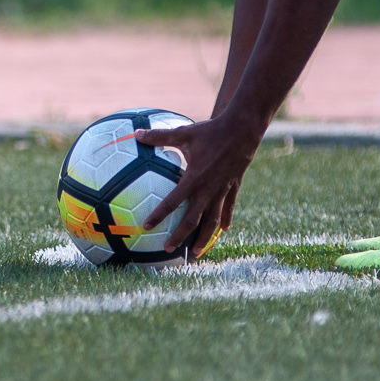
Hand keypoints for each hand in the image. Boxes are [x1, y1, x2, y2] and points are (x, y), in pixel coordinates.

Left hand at [139, 115, 264, 258]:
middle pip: (192, 219)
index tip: (146, 226)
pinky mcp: (234, 187)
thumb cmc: (211, 131)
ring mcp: (222, 190)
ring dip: (204, 237)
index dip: (158, 215)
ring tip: (196, 250)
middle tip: (167, 249)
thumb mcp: (184, 133)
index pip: (172, 202)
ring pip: (212, 220)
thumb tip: (136, 133)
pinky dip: (226, 219)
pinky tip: (224, 230)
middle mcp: (208, 189)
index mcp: (194, 178)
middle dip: (179, 236)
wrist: (242, 130)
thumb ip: (160, 136)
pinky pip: (229, 207)